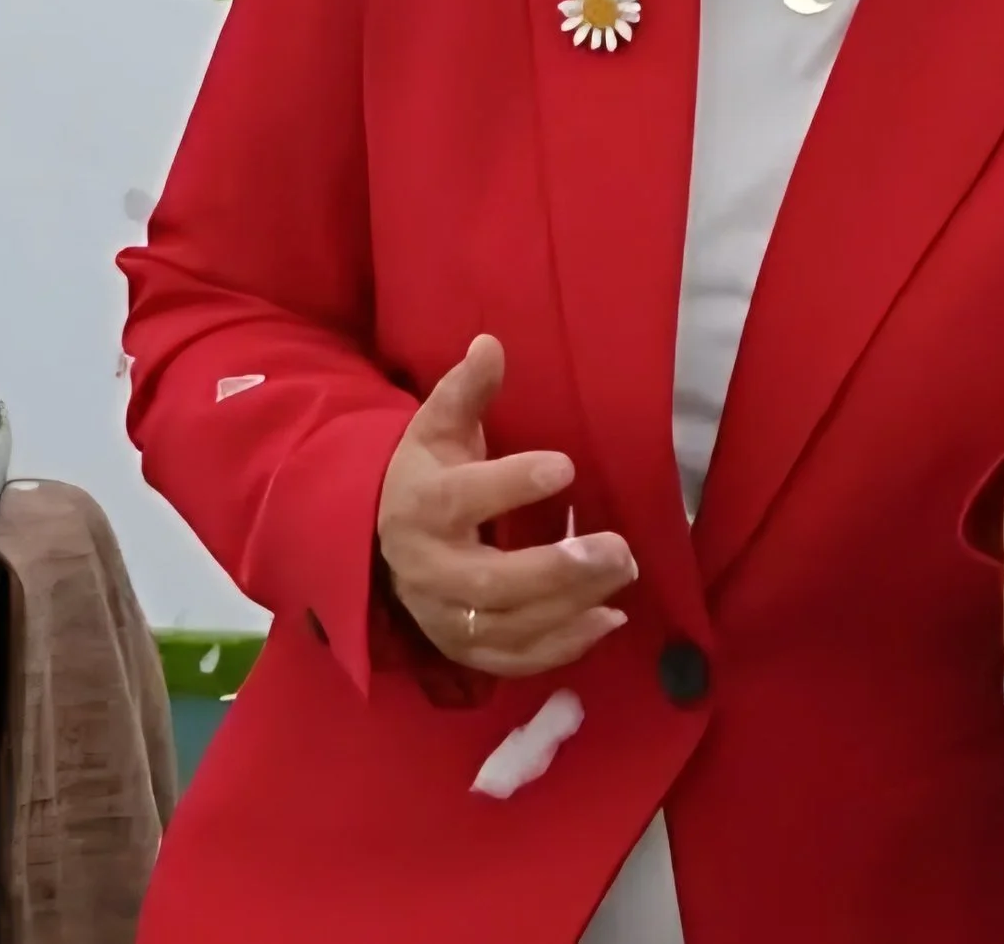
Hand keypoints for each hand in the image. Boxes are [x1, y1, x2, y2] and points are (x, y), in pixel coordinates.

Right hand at [375, 335, 635, 677]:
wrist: (379, 536)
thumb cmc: (426, 471)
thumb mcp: (438, 425)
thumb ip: (466, 389)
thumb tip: (491, 343)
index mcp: (420, 506)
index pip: (461, 500)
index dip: (510, 484)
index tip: (567, 465)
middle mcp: (428, 570)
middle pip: (488, 583)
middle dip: (555, 570)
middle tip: (618, 548)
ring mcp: (442, 616)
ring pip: (504, 628)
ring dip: (569, 609)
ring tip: (624, 574)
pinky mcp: (461, 647)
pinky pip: (510, 660)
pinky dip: (560, 649)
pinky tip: (608, 620)